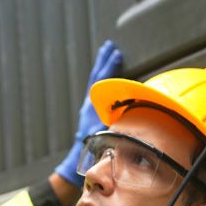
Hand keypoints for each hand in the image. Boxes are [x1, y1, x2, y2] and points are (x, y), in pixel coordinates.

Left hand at [53, 40, 123, 185]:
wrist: (77, 160)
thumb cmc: (91, 149)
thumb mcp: (105, 133)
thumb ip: (116, 121)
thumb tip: (128, 110)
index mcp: (92, 105)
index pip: (101, 80)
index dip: (110, 66)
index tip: (116, 53)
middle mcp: (88, 104)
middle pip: (95, 76)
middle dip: (103, 60)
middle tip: (108, 46)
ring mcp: (87, 108)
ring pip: (94, 82)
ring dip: (100, 68)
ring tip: (105, 54)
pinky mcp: (88, 113)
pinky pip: (95, 91)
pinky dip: (100, 80)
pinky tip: (104, 77)